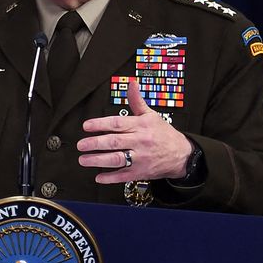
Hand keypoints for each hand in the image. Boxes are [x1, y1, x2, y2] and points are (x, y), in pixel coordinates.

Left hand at [77, 75, 191, 182]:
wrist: (182, 154)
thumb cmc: (163, 134)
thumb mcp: (151, 115)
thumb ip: (137, 101)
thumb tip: (131, 83)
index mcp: (141, 126)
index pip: (118, 123)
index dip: (100, 124)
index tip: (86, 126)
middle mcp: (140, 142)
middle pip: (115, 142)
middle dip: (95, 143)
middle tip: (80, 145)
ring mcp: (141, 158)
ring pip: (117, 159)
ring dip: (98, 160)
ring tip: (83, 159)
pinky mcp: (141, 172)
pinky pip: (124, 176)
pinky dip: (110, 178)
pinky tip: (98, 177)